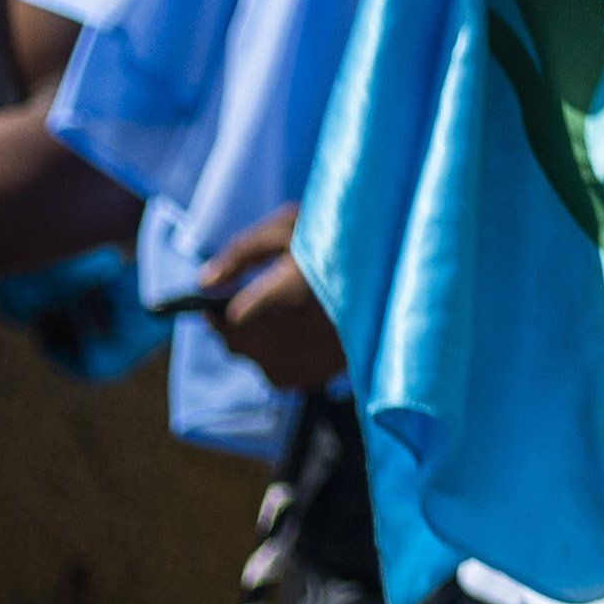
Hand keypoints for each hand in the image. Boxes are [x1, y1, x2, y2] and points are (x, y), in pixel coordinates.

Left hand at [194, 204, 343, 391]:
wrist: (398, 272)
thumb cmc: (340, 239)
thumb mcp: (289, 227)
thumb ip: (241, 252)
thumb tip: (204, 282)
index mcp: (287, 295)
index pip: (229, 320)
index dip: (217, 309)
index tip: (220, 298)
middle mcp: (299, 335)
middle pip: (237, 344)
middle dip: (232, 326)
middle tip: (247, 305)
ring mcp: (312, 360)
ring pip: (256, 360)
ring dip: (253, 343)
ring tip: (274, 319)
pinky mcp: (324, 374)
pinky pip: (279, 376)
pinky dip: (276, 359)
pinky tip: (293, 338)